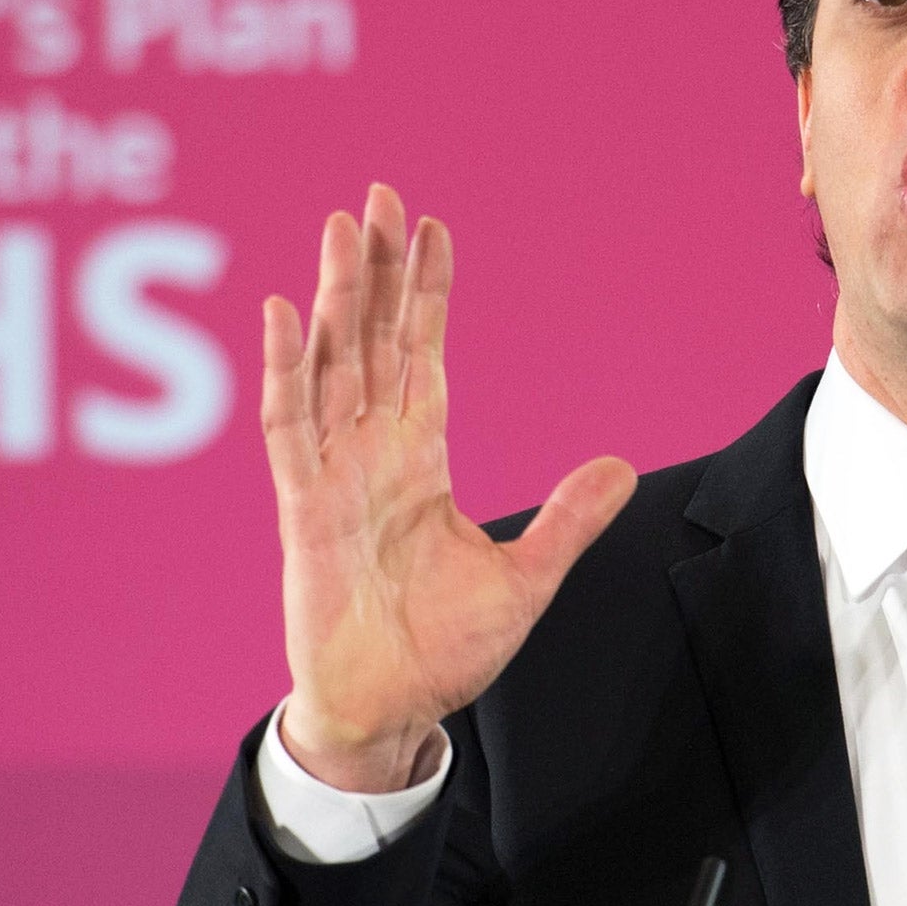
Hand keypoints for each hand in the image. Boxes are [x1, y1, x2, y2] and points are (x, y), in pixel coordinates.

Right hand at [261, 184, 637, 791]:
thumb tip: (621, 465)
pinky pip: (290, 426)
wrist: (391, 710)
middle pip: (373, 340)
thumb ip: (567, 519)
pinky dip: (286, 369)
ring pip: (333, 365)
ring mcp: (334, 475)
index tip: (434, 229)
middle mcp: (372, 453)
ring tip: (341, 229)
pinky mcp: (304, 507)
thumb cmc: (445, 649)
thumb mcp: (524, 577)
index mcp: (420, 459)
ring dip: (336, 297)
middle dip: (377, 269)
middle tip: (381, 195)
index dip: (426, 293)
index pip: (422, 355)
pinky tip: (286, 312)